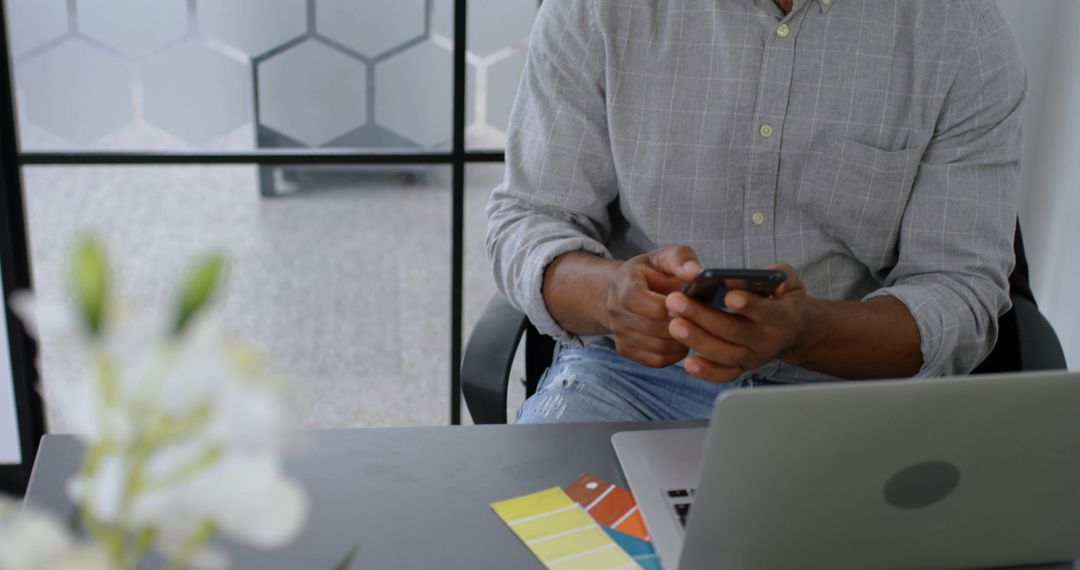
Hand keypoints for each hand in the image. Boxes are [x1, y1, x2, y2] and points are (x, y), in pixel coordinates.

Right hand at [604, 246, 700, 367]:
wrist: (624, 289)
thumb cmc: (650, 272)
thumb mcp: (664, 257)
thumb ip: (680, 259)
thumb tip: (693, 272)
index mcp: (623, 286)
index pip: (645, 303)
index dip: (671, 307)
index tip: (690, 304)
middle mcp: (615, 312)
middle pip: (653, 328)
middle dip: (681, 324)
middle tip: (700, 319)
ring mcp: (618, 333)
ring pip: (657, 347)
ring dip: (682, 341)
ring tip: (695, 328)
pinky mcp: (626, 349)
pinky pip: (655, 361)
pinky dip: (675, 355)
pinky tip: (684, 341)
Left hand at [664, 263, 808, 381]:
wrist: (796, 331)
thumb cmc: (784, 298)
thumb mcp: (785, 280)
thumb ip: (769, 275)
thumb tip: (735, 278)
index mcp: (783, 317)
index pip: (767, 312)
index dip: (749, 304)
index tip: (727, 296)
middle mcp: (769, 341)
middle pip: (735, 332)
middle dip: (703, 316)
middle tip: (676, 301)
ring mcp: (755, 357)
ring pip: (725, 354)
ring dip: (697, 340)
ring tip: (674, 324)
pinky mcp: (743, 368)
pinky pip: (724, 374)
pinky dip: (707, 371)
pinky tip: (688, 362)